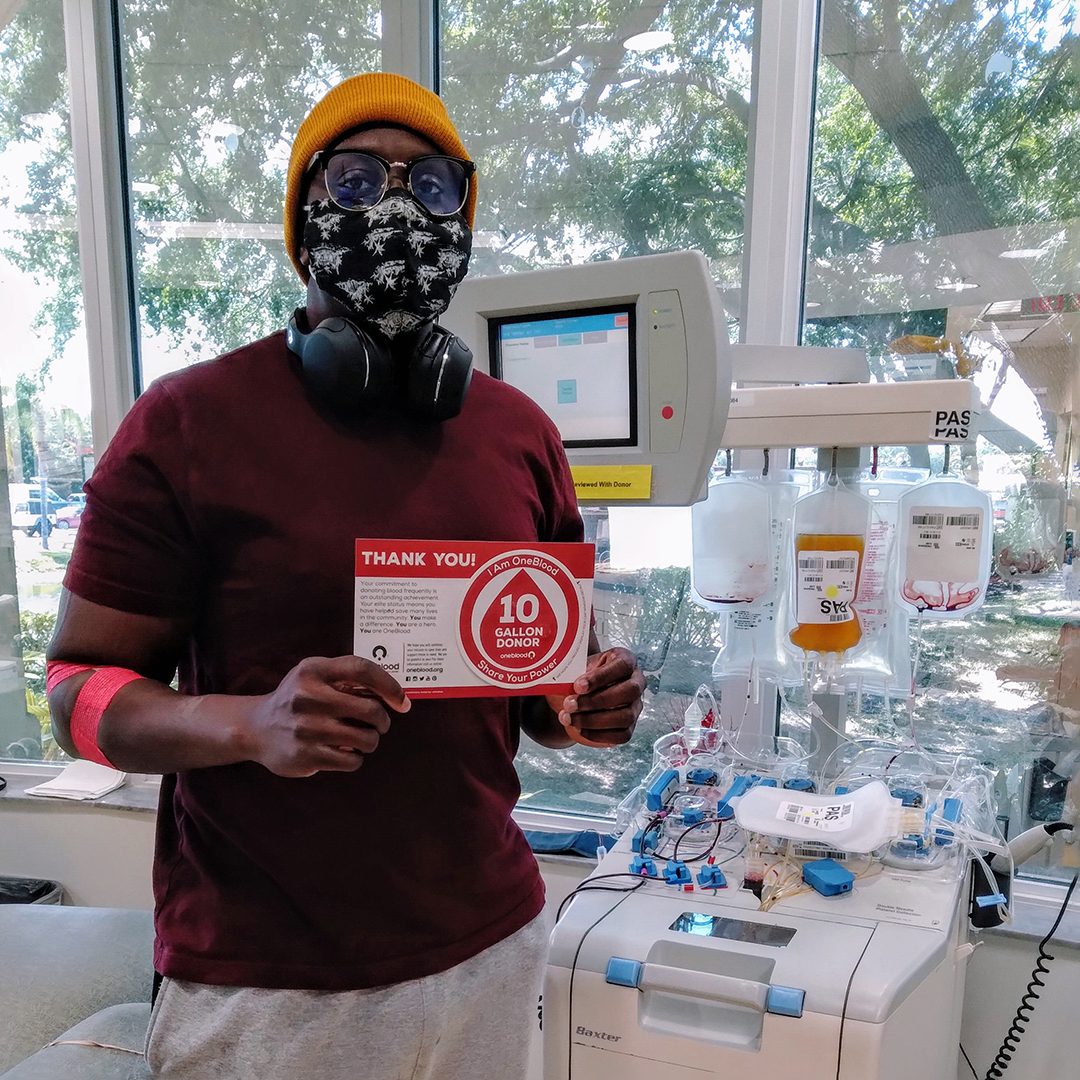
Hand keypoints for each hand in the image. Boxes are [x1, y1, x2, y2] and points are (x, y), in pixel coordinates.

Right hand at [246, 656, 409, 776]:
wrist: (256, 728)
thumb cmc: (297, 699)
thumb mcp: (314, 675)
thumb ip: (347, 677)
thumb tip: (394, 695)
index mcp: (313, 670)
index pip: (362, 670)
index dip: (389, 685)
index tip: (402, 701)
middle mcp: (307, 697)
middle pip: (370, 709)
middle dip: (382, 720)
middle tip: (379, 723)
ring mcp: (306, 728)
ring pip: (366, 739)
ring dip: (371, 740)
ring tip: (361, 738)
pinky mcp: (305, 755)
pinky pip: (352, 760)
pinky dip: (355, 758)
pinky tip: (345, 752)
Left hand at [548, 647, 644, 747]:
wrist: (582, 692)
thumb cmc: (581, 675)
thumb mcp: (578, 667)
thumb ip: (573, 671)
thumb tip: (554, 682)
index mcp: (625, 660)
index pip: (622, 666)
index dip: (601, 677)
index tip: (578, 686)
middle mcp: (637, 682)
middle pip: (628, 692)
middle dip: (596, 701)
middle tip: (570, 704)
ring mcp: (636, 706)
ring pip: (625, 716)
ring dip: (594, 720)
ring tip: (569, 718)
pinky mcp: (630, 726)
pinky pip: (622, 735)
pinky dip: (599, 735)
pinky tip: (579, 730)